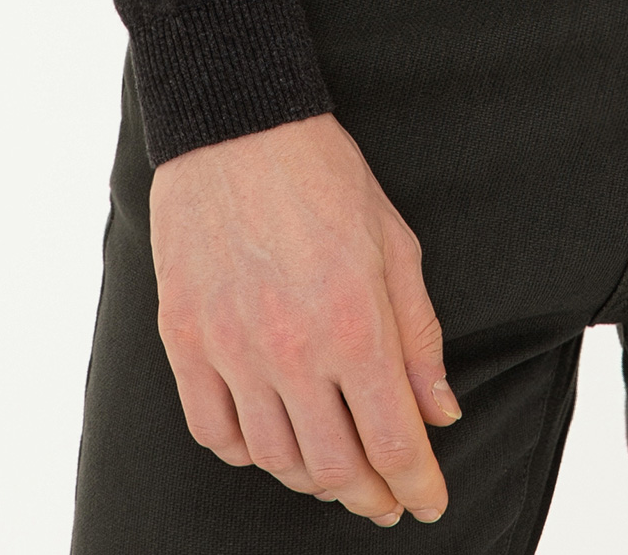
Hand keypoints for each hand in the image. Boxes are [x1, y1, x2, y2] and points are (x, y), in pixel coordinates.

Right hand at [150, 111, 457, 524]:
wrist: (238, 124)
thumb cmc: (324, 176)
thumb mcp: (395, 244)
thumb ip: (419, 336)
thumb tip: (442, 412)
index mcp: (355, 324)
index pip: (393, 440)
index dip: (418, 484)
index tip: (430, 502)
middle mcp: (292, 350)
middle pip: (334, 467)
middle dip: (369, 493)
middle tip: (386, 496)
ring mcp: (232, 350)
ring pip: (274, 460)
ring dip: (311, 477)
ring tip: (334, 471)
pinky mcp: (185, 341)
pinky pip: (213, 432)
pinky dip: (246, 451)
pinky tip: (269, 439)